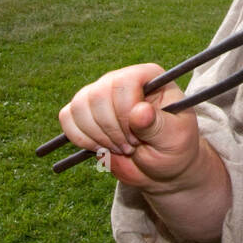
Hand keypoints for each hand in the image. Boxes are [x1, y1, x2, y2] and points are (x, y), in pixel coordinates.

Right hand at [58, 63, 205, 194]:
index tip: (138, 139)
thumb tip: (139, 111)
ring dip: (96, 136)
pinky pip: (67, 118)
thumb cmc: (173, 147)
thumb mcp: (174, 138)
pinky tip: (101, 148)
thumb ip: (158, 124)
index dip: (124, 114)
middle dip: (110, 129)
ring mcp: (101, 94)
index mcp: (148, 76)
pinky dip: (80, 138)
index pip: (123, 83)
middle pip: (97, 95)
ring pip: (79, 106)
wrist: (161, 166)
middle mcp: (121, 79)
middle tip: (130, 147)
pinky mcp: (85, 113)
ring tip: (118, 148)